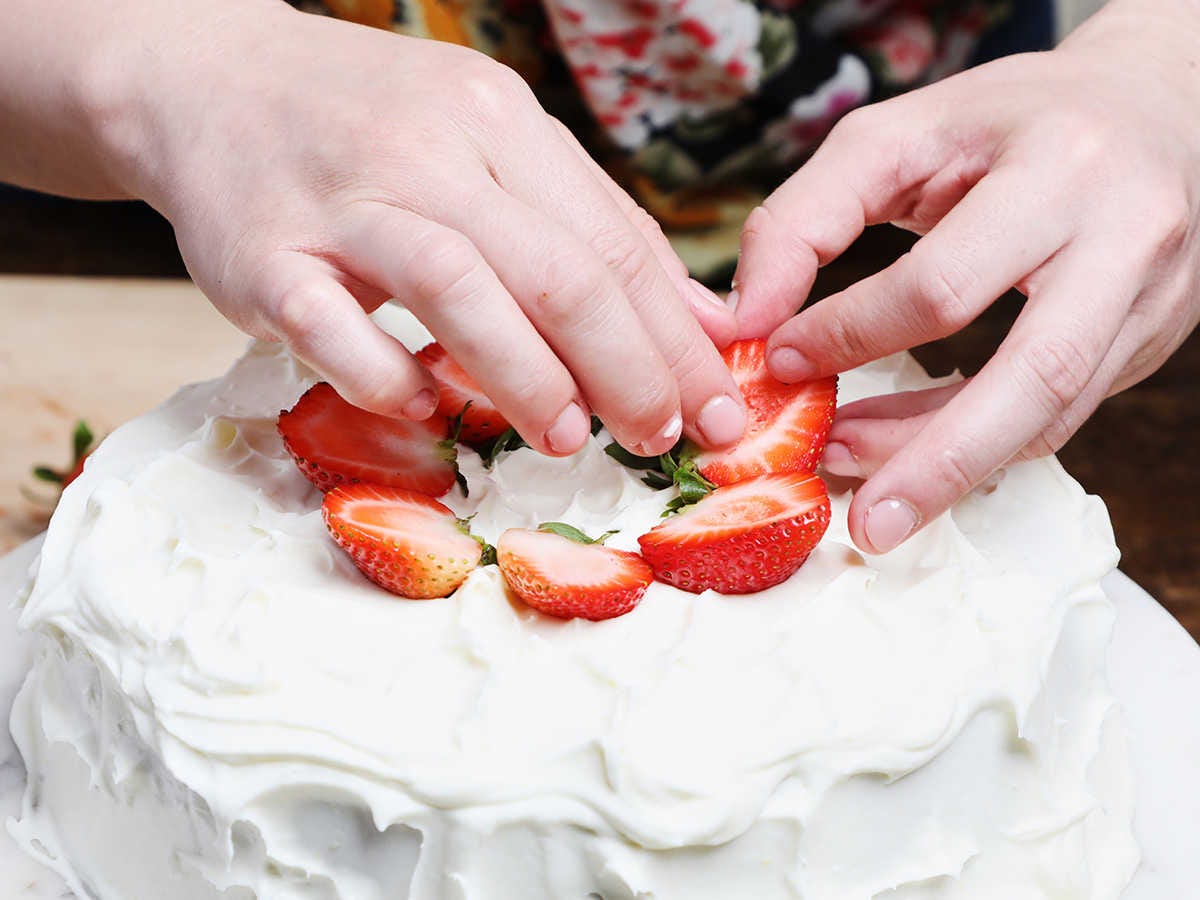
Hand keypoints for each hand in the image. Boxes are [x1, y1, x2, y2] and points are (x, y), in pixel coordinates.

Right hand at [104, 0, 744, 457]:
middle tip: (661, 436)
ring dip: (527, 378)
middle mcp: (427, 153)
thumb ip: (591, 223)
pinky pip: (334, 328)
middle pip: (556, 270)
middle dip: (629, 370)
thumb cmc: (371, 127)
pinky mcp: (261, 257)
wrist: (209, 81)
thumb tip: (694, 318)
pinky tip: (426, 408)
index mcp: (498, 121)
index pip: (614, 241)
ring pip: (458, 290)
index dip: (676, 337)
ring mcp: (339, 204)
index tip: (716, 406)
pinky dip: (389, 379)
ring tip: (568, 437)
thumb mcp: (492, 140)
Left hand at [729, 0, 1199, 552]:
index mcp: (1057, 168)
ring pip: (1054, 413)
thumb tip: (747, 314)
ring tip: (871, 501)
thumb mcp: (899, 135)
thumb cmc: (1009, 120)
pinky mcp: (1150, 340)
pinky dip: (982, 447)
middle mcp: (1124, 236)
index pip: (944, 284)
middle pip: (1037, 375)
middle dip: (938, 459)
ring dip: (954, 468)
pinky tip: (912, 455)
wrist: (1153, 106)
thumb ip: (807, 214)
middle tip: (862, 521)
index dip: (852, 333)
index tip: (780, 361)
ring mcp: (1151, 297)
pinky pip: (1062, 414)